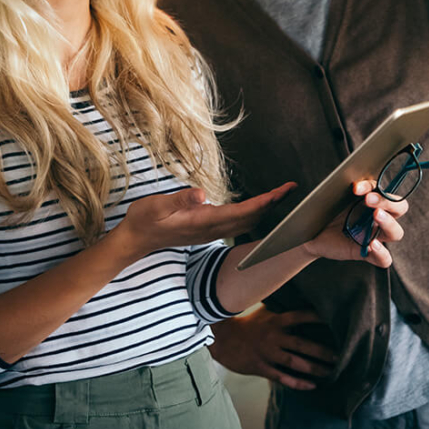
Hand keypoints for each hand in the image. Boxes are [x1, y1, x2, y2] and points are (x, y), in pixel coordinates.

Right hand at [114, 183, 294, 260]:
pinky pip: (238, 221)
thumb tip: (201, 195)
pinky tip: (260, 204)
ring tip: (282, 193)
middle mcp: (211, 228)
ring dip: (266, 207)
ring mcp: (210, 230)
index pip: (242, 212)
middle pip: (251, 217)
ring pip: (246, 221)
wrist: (136, 240)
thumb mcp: (155, 206)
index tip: (281, 192)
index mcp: (204, 221)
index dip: (264, 202)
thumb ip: (179, 200)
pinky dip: (254, 211)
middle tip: (292, 188)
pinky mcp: (208, 228)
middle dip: (273, 203)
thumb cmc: (144, 220)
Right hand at [210, 306, 336, 389]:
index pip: (301, 316)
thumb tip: (304, 297)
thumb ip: (284, 309)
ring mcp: (267, 353)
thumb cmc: (249, 323)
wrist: (223, 339)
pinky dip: (298, 383)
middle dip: (323, 352)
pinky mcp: (261, 367)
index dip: (318, 317)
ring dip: (315, 368)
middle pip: (302, 345)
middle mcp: (273, 336)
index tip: (336, 320)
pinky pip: (282, 377)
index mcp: (276, 320)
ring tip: (331, 372)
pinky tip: (312, 385)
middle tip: (341, 356)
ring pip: (295, 363)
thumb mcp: (266, 312)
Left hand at [302, 181, 407, 267]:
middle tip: (368, 200)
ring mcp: (374, 235)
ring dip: (389, 223)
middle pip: (399, 208)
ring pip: (396, 232)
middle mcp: (377, 217)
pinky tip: (372, 246)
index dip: (375, 187)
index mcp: (373, 200)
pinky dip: (382, 253)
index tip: (356, 188)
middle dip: (387, 202)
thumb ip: (344, 187)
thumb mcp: (334, 196)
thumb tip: (353, 182)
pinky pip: (384, 259)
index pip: (385, 190)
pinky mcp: (366, 253)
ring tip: (376, 216)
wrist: (311, 232)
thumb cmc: (325, 211)